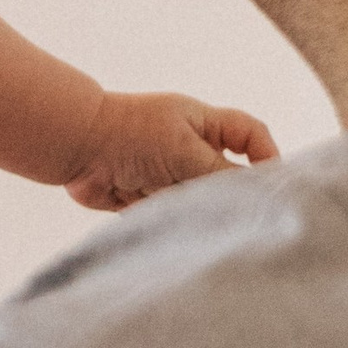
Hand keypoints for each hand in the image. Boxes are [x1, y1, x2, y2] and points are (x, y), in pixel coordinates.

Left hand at [61, 91, 275, 210]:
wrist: (74, 147)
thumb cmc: (131, 136)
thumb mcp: (185, 150)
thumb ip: (222, 173)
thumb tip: (254, 194)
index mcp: (204, 125)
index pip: (251, 137)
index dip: (267, 157)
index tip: (272, 187)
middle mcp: (191, 150)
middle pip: (227, 178)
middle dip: (225, 196)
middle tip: (230, 216)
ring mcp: (170, 176)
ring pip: (200, 203)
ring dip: (191, 210)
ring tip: (173, 206)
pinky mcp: (151, 200)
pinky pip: (174, 217)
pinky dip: (171, 221)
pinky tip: (158, 215)